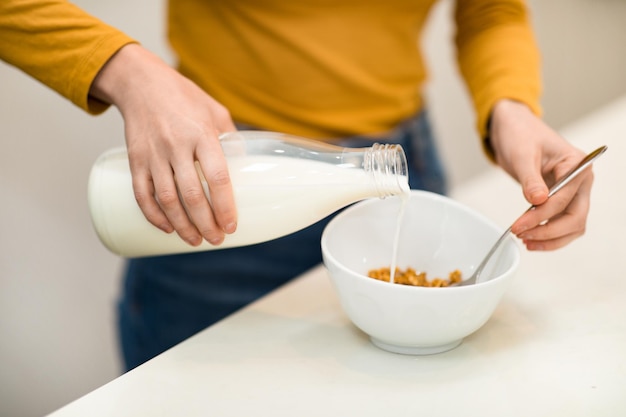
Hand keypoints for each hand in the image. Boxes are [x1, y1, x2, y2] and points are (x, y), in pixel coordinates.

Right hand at [90, 44, 236, 246]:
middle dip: (206, 224)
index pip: (217, 177)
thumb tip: (245, 166)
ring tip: (196, 240)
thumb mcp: (215, 110)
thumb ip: (230, 138)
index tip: (232, 225)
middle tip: (217, 239)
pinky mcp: (134, 159)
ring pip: (167, 200)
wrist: (140, 82)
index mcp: (202, 134)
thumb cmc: (184, 96)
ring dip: (182, 226)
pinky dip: (154, 215)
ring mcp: (153, 154)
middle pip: (192, 196)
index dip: (225, 206)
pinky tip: (167, 228)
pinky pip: (141, 194)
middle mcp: (177, 146)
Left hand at [488, 99, 592, 250]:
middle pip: (576, 217)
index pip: (564, 198)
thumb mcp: (522, 155)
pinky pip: (563, 222)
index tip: (519, 225)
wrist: (514, 130)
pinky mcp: (562, 199)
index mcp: (577, 164)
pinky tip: (532, 237)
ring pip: (573, 225)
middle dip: (549, 231)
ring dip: (552, 237)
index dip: (541, 216)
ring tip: (526, 240)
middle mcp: (581, 179)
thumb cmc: (520, 135)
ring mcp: (573, 190)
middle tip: (522, 235)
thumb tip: (538, 201)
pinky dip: (550, 234)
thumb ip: (530, 179)